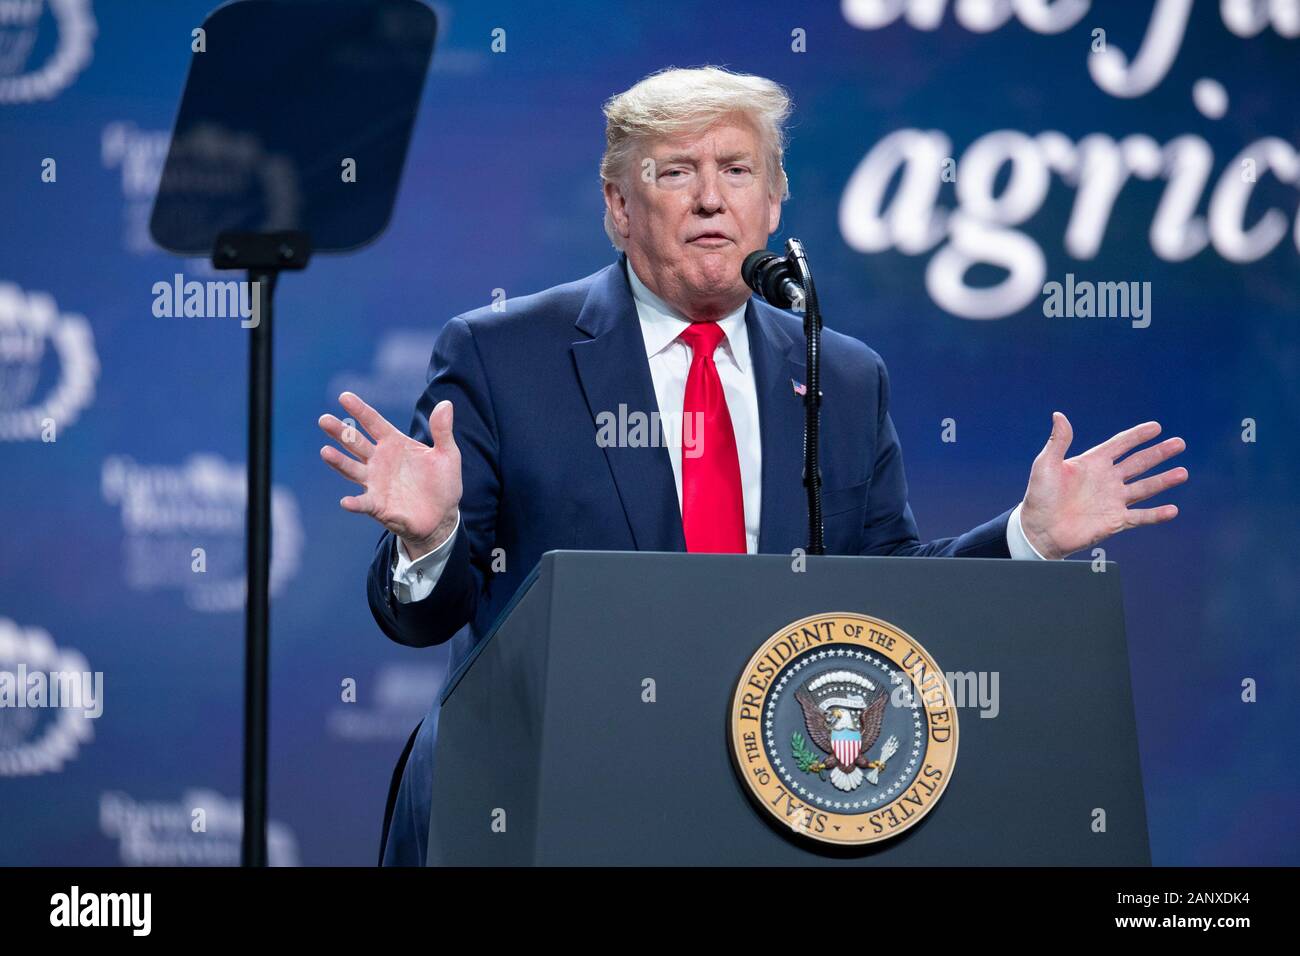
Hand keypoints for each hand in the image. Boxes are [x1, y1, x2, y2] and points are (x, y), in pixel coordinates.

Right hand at [318, 392, 461, 558]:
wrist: (443, 516)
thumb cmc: (442, 483)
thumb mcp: (447, 455)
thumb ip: (442, 430)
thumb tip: (446, 404)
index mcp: (394, 444)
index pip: (374, 422)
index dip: (360, 410)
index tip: (344, 397)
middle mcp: (379, 460)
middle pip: (355, 443)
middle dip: (340, 432)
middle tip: (324, 420)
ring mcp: (375, 482)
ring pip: (352, 469)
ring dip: (339, 462)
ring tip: (326, 452)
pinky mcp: (378, 505)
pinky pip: (363, 503)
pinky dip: (354, 503)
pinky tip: (346, 501)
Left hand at [1018, 413, 1186, 559]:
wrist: (1038, 530)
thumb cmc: (1039, 496)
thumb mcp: (1046, 465)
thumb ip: (1058, 441)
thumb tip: (1058, 415)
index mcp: (1092, 463)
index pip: (1120, 445)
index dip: (1137, 436)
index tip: (1156, 427)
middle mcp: (1107, 480)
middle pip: (1138, 463)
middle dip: (1159, 453)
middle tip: (1179, 443)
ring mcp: (1113, 500)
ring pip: (1144, 488)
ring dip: (1163, 481)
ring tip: (1182, 473)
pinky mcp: (1115, 521)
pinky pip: (1140, 517)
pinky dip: (1156, 515)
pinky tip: (1173, 510)